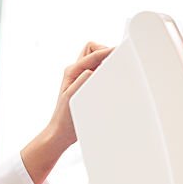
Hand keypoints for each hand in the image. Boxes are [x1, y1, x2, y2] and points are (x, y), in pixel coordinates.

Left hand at [20, 41, 112, 183]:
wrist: (61, 133)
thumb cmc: (65, 118)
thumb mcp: (73, 98)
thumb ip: (82, 82)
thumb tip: (92, 69)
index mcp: (71, 71)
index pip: (92, 53)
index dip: (107, 51)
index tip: (121, 50)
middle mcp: (75, 72)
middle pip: (92, 49)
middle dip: (104, 52)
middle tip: (116, 62)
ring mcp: (80, 78)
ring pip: (96, 59)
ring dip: (105, 61)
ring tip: (114, 71)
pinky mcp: (86, 85)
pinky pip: (98, 71)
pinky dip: (105, 71)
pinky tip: (111, 81)